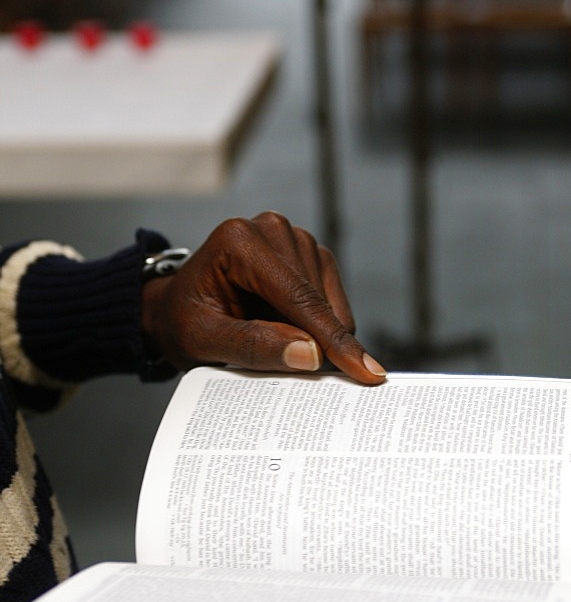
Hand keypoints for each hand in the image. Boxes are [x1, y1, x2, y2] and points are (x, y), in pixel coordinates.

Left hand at [141, 211, 385, 385]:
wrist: (173, 309)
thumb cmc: (182, 322)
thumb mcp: (202, 341)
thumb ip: (252, 346)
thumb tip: (309, 354)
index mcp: (240, 241)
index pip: (298, 297)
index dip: (332, 338)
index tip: (365, 371)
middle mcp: (272, 229)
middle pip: (316, 299)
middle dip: (318, 342)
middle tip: (297, 373)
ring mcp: (294, 239)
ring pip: (329, 301)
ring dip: (315, 333)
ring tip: (273, 343)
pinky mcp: (309, 256)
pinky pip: (332, 300)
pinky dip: (320, 325)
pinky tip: (291, 333)